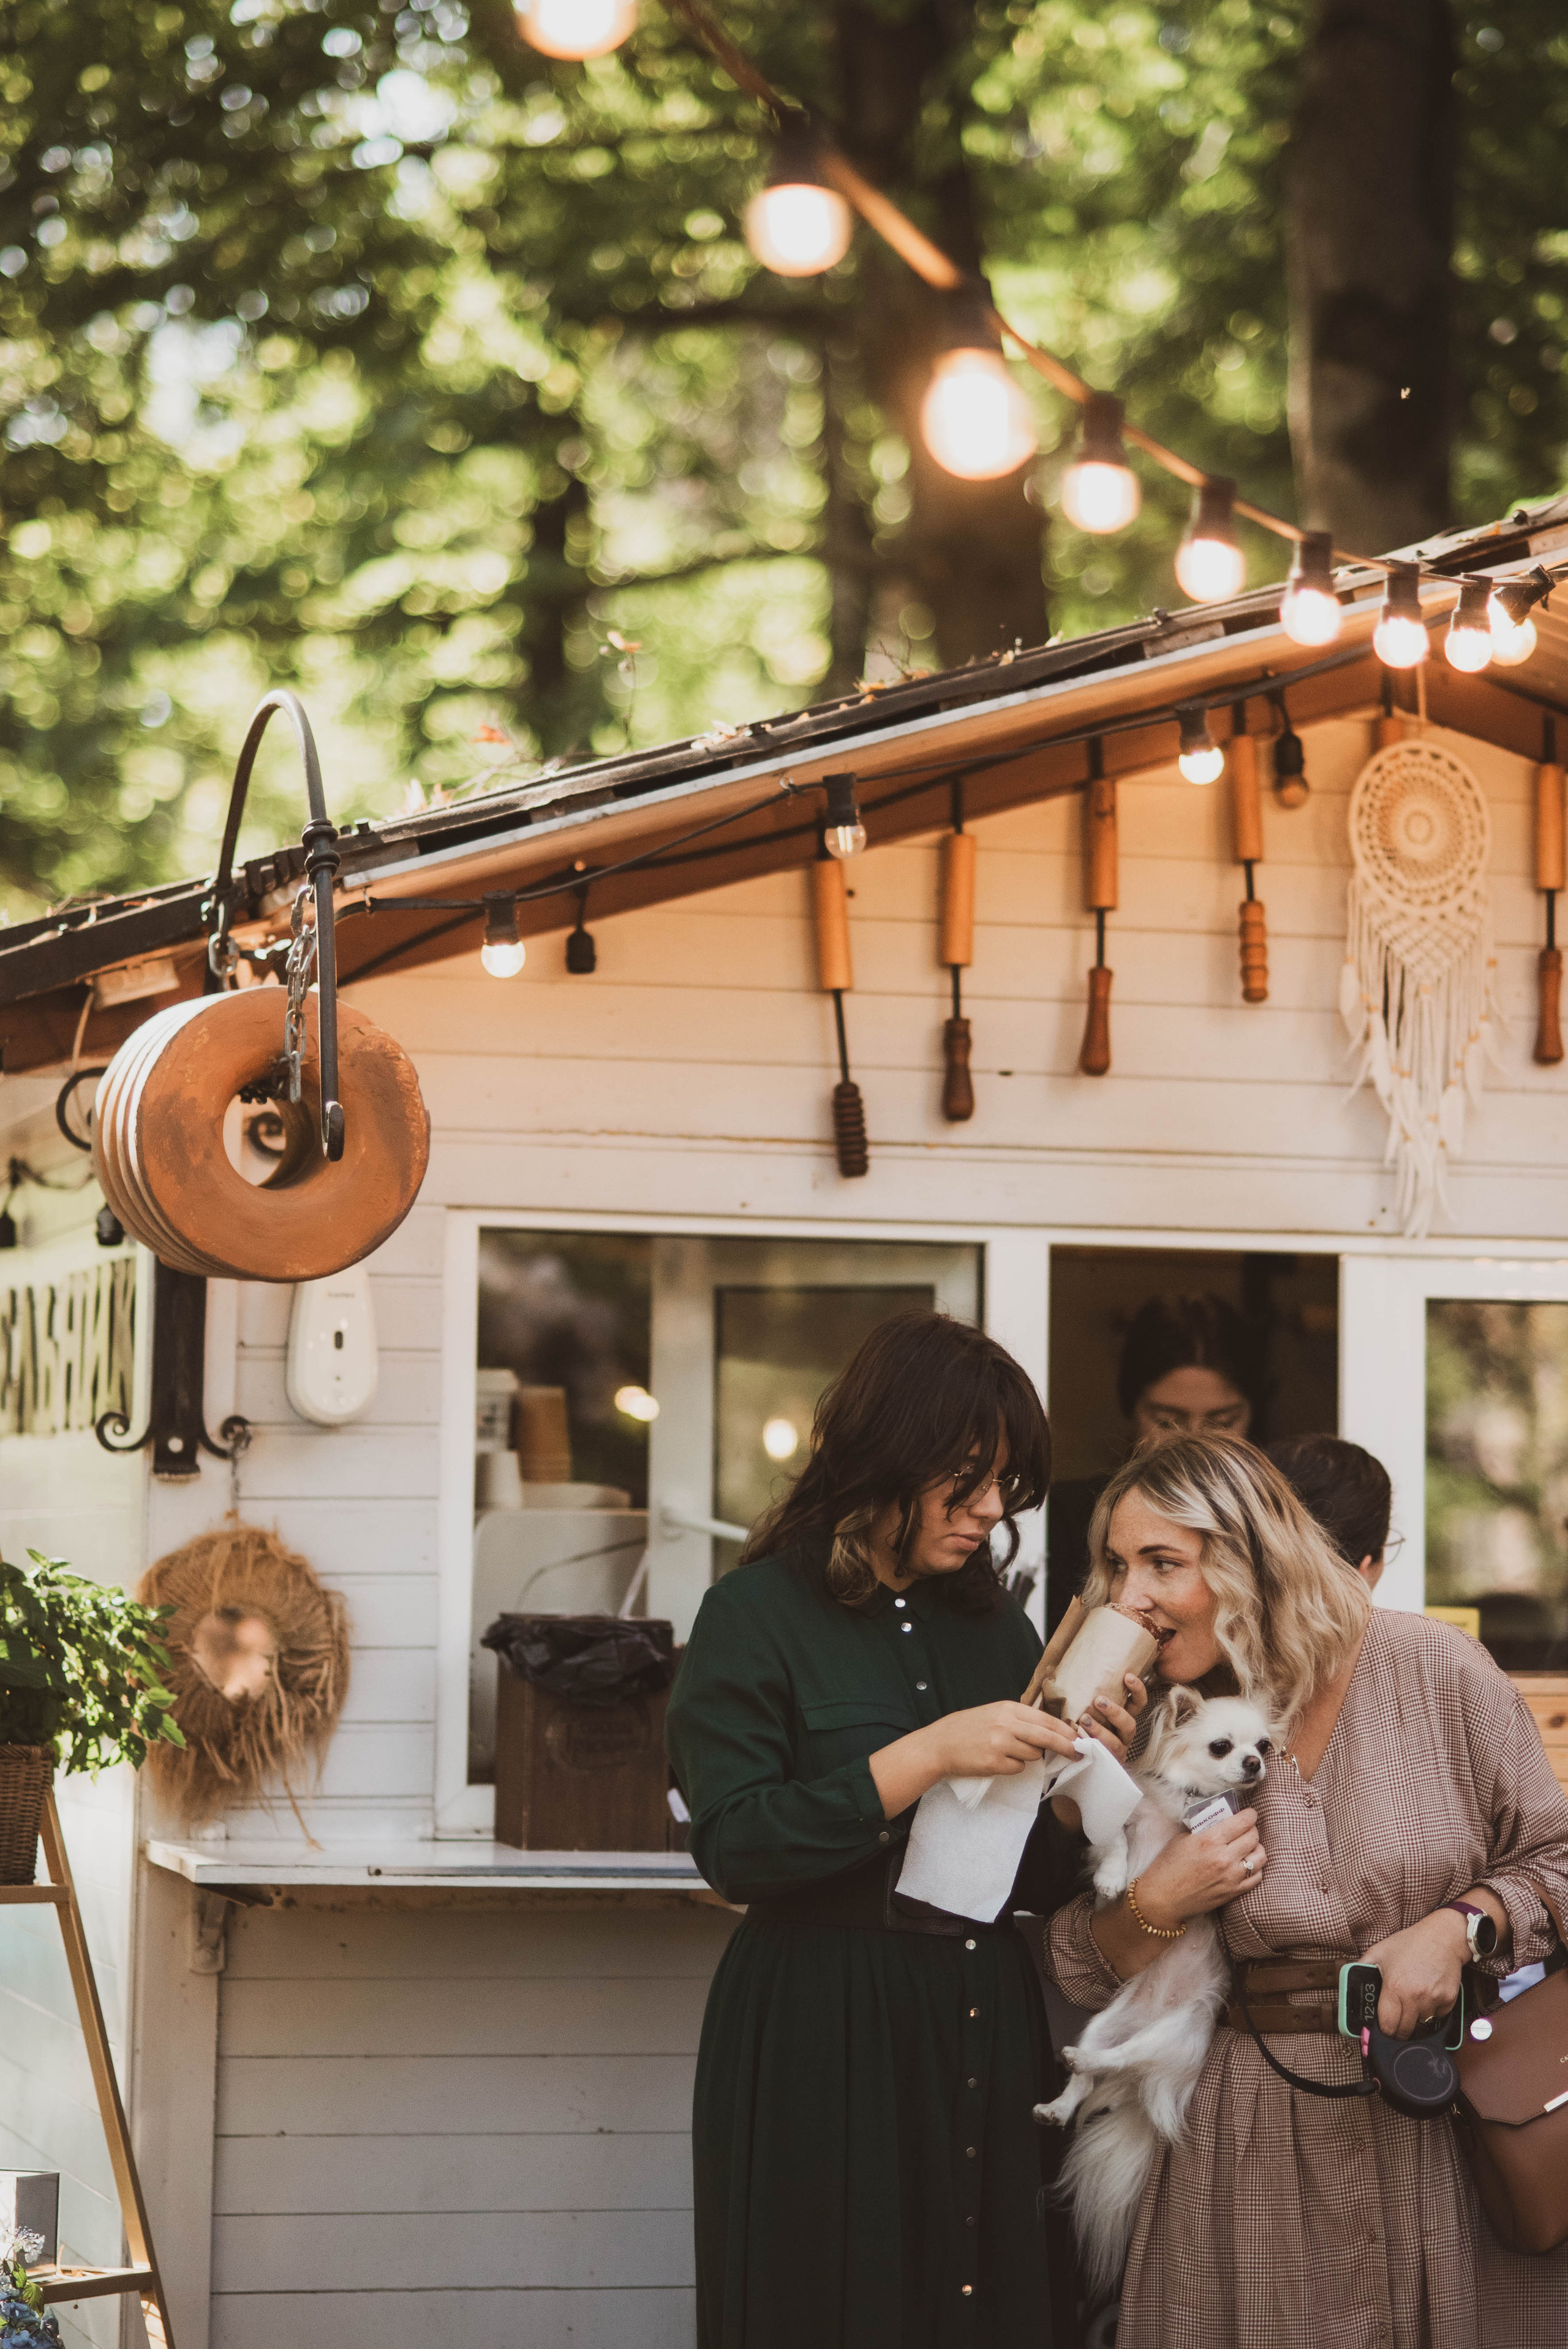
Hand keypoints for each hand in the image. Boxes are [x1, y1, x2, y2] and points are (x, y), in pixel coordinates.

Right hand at [930, 1701, 1081, 1780]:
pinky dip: (1014, 1767)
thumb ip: (1019, 1719)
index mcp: (1008, 1708)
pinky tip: (998, 1761)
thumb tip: (1049, 1731)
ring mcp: (1000, 1744)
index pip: (1045, 1719)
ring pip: (1033, 1755)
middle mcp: (1006, 1724)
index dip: (1065, 1730)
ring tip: (1010, 1752)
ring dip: (1030, 1757)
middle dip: (1066, 1747)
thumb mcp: (994, 1714)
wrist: (940, 1744)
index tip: (1078, 1738)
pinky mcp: (994, 1763)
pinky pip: (1018, 1768)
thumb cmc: (968, 1729)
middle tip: (1079, 1754)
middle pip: (1047, 1737)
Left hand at [1077, 1672, 1149, 1768]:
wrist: (1073, 1753)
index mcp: (1122, 1717)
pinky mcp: (1105, 1763)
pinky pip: (1101, 1756)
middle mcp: (1122, 1734)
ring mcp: (1116, 1750)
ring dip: (1100, 1730)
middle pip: (1129, 1723)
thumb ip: (1084, 1691)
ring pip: (1115, 1742)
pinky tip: (1078, 1740)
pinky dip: (1091, 1747)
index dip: (1137, 1690)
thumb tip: (1068, 1664)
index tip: (1127, 1676)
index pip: (1137, 1703)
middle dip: (1116, 1712)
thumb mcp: (1086, 1706)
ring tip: (1084, 1720)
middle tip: (1099, 1700)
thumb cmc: (1079, 1723)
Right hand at [1133, 1809, 1266, 1928]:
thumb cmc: (1167, 1866)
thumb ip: (1203, 1828)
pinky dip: (1255, 1867)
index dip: (1250, 1814)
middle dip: (1252, 1828)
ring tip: (1247, 1846)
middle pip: (1254, 1837)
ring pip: (1260, 1856)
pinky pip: (1257, 1877)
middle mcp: (1224, 1858)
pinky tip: (1247, 1863)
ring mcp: (1231, 1877)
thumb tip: (1219, 1820)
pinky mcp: (1233, 1892)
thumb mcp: (1182, 1838)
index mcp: (1210, 1840)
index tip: (1249, 1813)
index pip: (1243, 1822)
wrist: (1163, 1899)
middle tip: (1245, 1827)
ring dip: (1256, 1848)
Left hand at [1362, 1912, 1467, 2039]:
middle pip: (1405, 2031)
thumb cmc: (1410, 1943)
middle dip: (1398, 2029)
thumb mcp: (1379, 1951)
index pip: (1388, 2025)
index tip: (1383, 2027)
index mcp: (1394, 1987)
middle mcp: (1415, 1997)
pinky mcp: (1448, 2001)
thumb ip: (1362, 1967)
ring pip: (1422, 2025)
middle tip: (1397, 2019)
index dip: (1384, 2030)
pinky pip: (1438, 2017)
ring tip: (1413, 1999)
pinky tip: (1428, 1994)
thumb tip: (1350, 1982)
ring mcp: (1433, 2000)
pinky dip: (1432, 2012)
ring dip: (1416, 2019)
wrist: (1443, 1937)